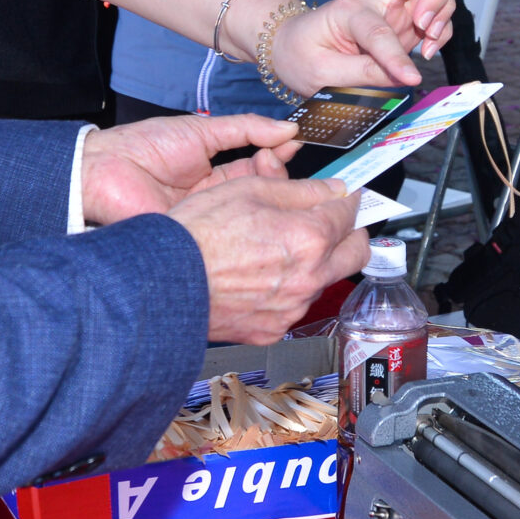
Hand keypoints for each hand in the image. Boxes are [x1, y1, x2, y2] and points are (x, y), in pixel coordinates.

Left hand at [82, 113, 297, 225]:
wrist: (103, 171)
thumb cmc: (144, 146)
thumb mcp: (202, 131)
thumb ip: (245, 129)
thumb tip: (286, 130)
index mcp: (213, 174)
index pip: (256, 170)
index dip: (277, 159)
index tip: (296, 145)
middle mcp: (214, 201)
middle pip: (258, 195)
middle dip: (276, 178)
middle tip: (281, 160)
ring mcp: (207, 222)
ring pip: (248, 217)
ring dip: (266, 199)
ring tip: (278, 180)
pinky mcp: (197, 239)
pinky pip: (228, 235)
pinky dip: (248, 223)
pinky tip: (263, 211)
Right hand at [170, 176, 370, 342]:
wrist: (163, 283)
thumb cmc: (197, 235)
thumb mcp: (248, 189)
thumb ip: (300, 189)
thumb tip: (333, 189)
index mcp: (309, 237)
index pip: (349, 212)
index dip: (345, 197)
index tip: (342, 194)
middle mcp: (309, 277)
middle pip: (356, 253)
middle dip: (350, 232)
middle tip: (333, 221)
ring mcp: (292, 308)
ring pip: (323, 280)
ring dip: (314, 262)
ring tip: (278, 248)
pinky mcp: (273, 329)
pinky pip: (294, 306)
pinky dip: (286, 290)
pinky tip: (259, 277)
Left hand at [267, 0, 454, 95]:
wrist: (290, 45)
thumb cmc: (299, 53)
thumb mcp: (319, 73)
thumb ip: (361, 75)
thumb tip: (401, 78)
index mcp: (348, 10)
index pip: (379, 29)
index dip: (397, 56)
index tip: (411, 78)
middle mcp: (374, 1)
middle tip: (427, 29)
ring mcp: (391, 9)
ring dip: (443, 16)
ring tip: (428, 46)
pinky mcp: (402, 23)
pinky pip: (435, 16)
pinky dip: (441, 31)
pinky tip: (427, 50)